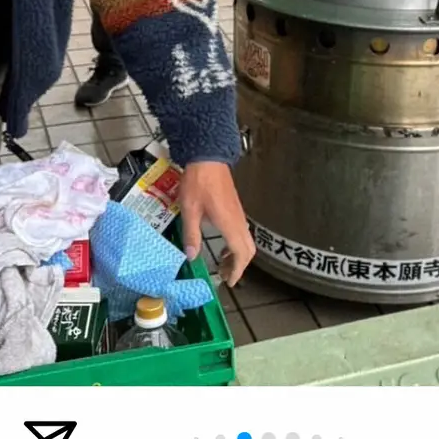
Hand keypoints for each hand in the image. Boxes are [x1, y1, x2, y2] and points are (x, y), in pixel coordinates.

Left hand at [180, 161, 254, 286]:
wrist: (208, 157)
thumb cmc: (198, 182)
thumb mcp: (189, 209)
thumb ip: (192, 234)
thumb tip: (191, 256)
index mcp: (229, 223)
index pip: (241, 254)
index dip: (237, 270)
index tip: (230, 282)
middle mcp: (238, 220)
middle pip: (248, 249)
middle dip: (239, 266)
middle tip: (225, 275)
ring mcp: (239, 213)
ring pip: (246, 240)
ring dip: (237, 254)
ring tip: (222, 262)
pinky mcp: (235, 207)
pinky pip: (242, 231)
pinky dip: (236, 243)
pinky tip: (222, 242)